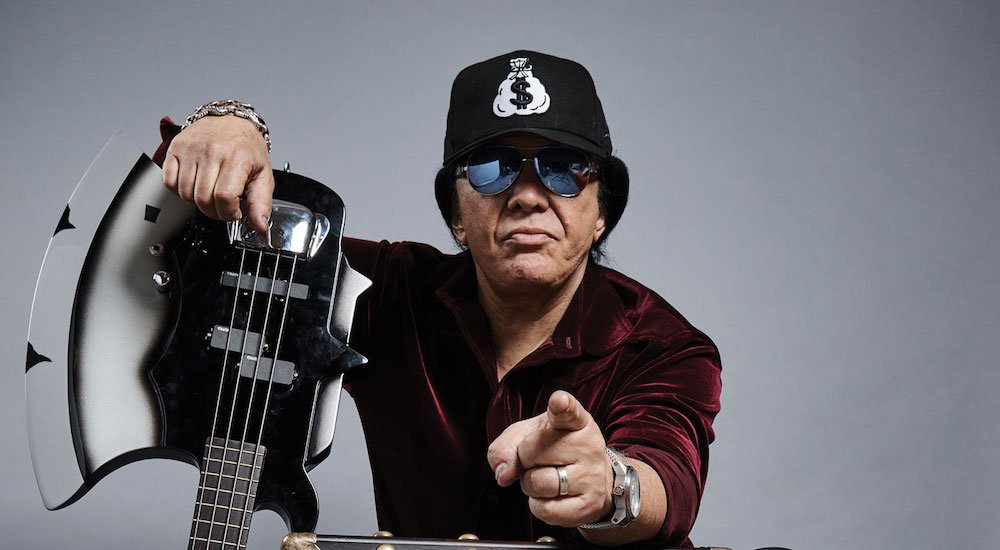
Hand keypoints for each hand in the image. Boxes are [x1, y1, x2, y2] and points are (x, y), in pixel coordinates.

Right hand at [162, 115, 273, 232]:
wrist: (231, 120)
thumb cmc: (247, 148)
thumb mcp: (263, 175)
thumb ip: (261, 203)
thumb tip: (260, 226)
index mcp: (237, 158)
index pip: (224, 197)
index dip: (228, 213)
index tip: (233, 212)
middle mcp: (212, 151)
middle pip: (203, 199)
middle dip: (213, 211)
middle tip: (222, 206)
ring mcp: (191, 149)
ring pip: (185, 193)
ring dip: (196, 201)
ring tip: (209, 193)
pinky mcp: (176, 148)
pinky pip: (169, 182)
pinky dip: (179, 190)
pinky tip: (194, 184)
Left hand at [486, 390, 612, 527]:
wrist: (594, 481)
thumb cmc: (556, 451)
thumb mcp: (528, 435)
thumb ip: (506, 446)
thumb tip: (503, 474)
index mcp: (575, 421)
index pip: (567, 411)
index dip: (561, 405)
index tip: (558, 400)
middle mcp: (588, 446)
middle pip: (532, 451)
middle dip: (525, 458)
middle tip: (540, 459)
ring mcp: (592, 476)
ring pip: (537, 482)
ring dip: (530, 484)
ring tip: (545, 477)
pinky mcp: (589, 505)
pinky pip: (545, 509)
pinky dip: (538, 505)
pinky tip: (551, 496)